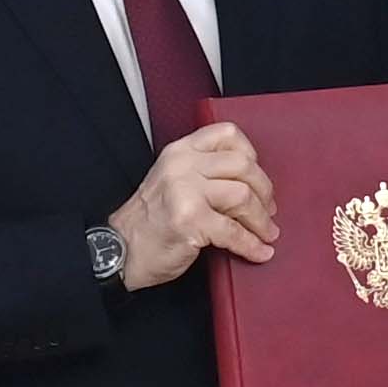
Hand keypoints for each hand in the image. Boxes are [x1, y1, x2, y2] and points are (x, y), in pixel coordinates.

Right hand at [109, 119, 276, 288]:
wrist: (119, 251)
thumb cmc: (148, 222)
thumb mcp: (171, 181)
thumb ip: (202, 172)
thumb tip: (250, 184)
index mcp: (181, 151)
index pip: (227, 134)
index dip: (252, 156)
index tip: (258, 178)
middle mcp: (183, 165)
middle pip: (243, 165)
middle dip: (264, 191)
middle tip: (268, 211)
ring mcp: (185, 191)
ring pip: (243, 195)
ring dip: (261, 220)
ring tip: (267, 233)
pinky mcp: (190, 221)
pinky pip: (234, 231)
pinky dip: (251, 244)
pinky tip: (258, 251)